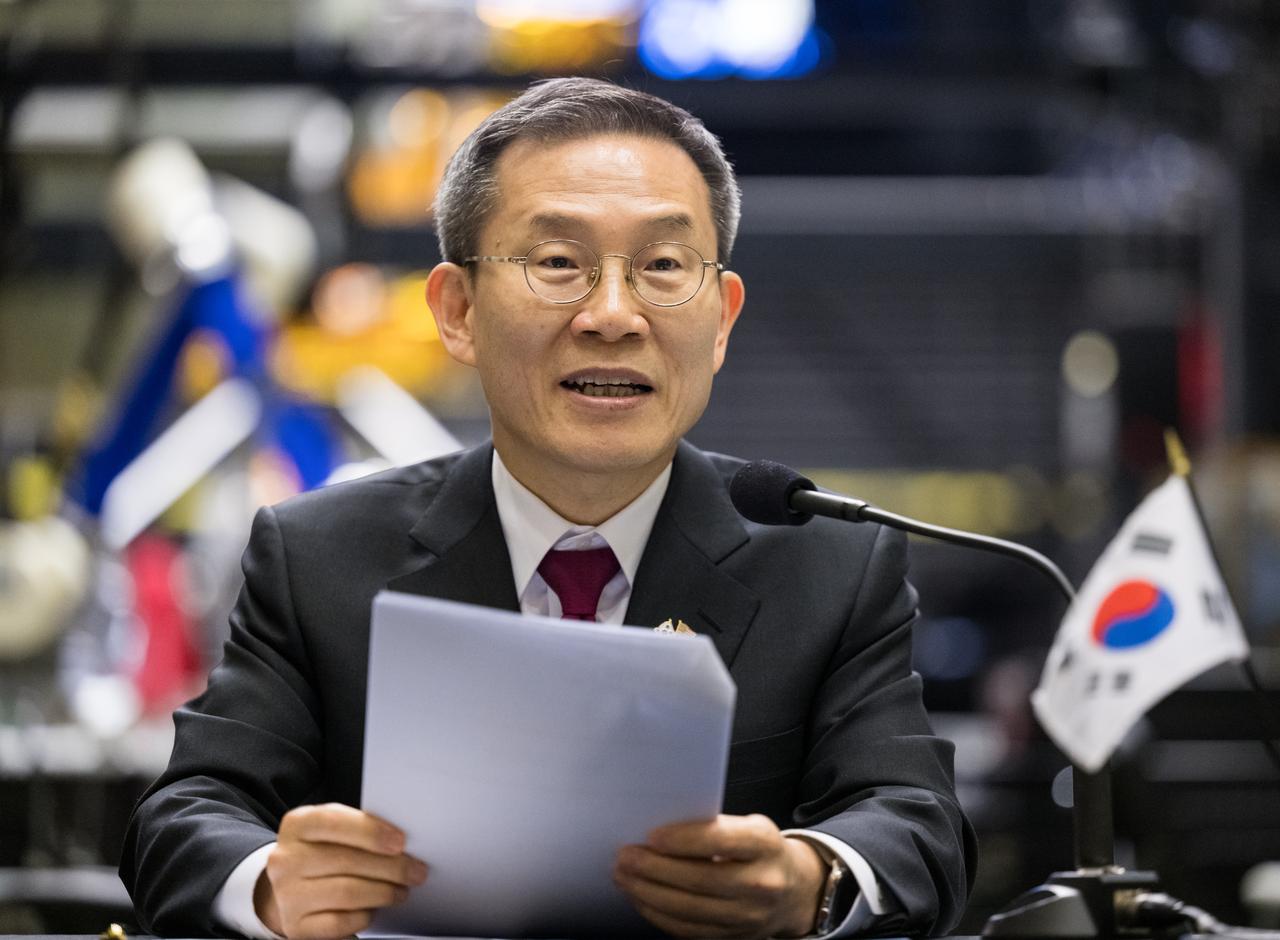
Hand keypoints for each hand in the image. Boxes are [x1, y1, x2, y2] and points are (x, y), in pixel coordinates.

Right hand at [255, 803, 426, 938]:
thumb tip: (401, 842)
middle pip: (346, 861)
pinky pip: (339, 923)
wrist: (291, 887)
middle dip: (390, 867)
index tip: (400, 842)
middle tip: (417, 871)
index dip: (370, 832)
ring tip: (402, 891)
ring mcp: (287, 895)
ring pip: (347, 893)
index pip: (333, 822)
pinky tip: (375, 910)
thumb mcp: (334, 832)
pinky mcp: (296, 926)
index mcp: (297, 825)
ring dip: (383, 892)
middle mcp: (285, 859)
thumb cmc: (325, 852)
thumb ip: (360, 830)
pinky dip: (364, 916)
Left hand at [613, 814, 826, 938]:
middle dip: (654, 868)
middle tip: (626, 856)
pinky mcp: (734, 937)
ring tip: (625, 876)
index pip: (720, 840)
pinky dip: (659, 915)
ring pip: (689, 909)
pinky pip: (688, 930)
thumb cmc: (760, 850)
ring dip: (648, 893)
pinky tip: (642, 898)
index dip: (683, 839)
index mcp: (765, 845)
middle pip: (699, 879)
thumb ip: (714, 826)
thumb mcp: (750, 826)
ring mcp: (748, 916)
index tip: (652, 836)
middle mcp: (761, 883)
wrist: (794, 889)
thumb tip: (659, 831)